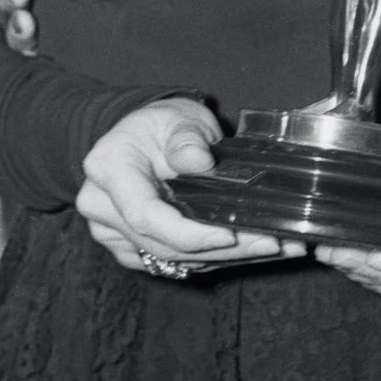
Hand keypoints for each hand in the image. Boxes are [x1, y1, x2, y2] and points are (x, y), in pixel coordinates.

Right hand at [76, 97, 304, 274]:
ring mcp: (114, 234)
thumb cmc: (162, 124)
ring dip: (228, 258)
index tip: (230, 235)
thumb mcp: (178, 116)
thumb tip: (199, 161)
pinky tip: (254, 251)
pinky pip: (175, 263)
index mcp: (109, 169)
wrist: (143, 137)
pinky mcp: (133, 250)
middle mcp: (103, 208)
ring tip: (277, 248)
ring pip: (173, 260)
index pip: (145, 215)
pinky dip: (215, 259)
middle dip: (224, 249)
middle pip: (164, 245)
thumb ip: (186, 137)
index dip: (188, 234)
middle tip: (273, 243)